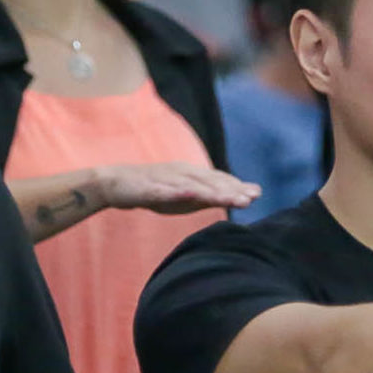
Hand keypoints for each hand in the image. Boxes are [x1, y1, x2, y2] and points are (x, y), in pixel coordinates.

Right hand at [98, 162, 260, 216]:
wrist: (115, 183)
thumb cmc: (154, 190)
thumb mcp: (183, 196)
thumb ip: (206, 197)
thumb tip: (234, 199)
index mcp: (191, 174)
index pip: (218, 180)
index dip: (237, 186)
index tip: (257, 194)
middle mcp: (181, 173)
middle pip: (210, 181)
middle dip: (231, 189)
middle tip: (251, 198)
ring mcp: (165, 179)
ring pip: (192, 186)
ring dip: (211, 191)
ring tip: (229, 199)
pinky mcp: (149, 187)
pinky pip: (164, 190)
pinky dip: (177, 191)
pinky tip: (189, 194)